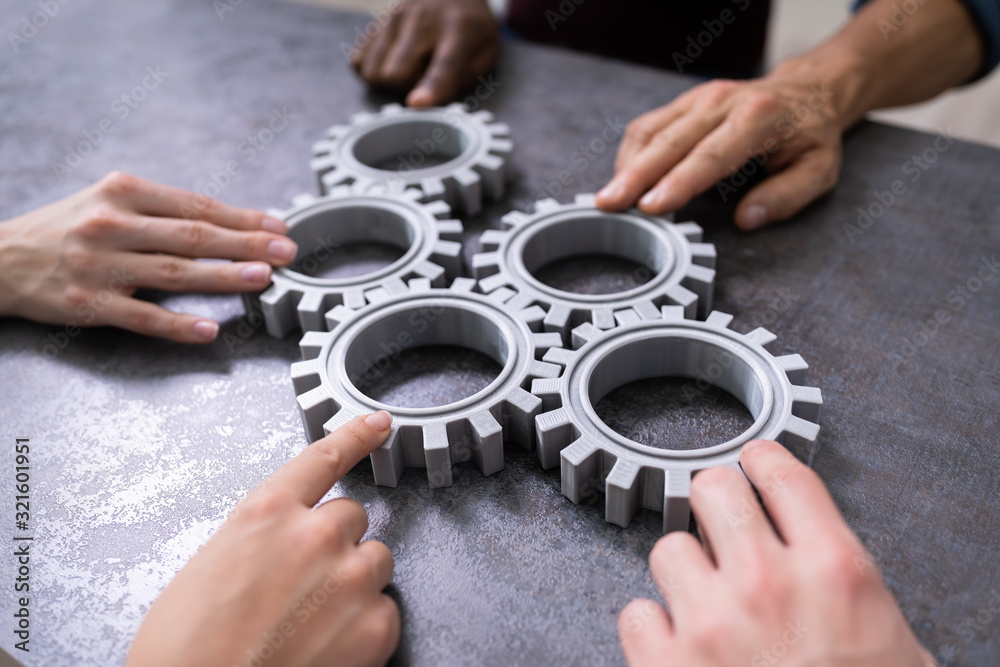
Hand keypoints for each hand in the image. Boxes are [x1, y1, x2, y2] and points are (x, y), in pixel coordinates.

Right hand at [0, 171, 297, 342]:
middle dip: (246, 243)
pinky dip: (177, 325)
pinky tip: (208, 329)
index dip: (241, 217)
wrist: (1, 259)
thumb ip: (163, 211)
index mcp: (124, 192)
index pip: (196, 206)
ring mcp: (100, 266)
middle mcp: (113, 224)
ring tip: (261, 279)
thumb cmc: (67, 229)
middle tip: (285, 251)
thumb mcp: (110, 202)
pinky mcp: (89, 304)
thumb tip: (228, 224)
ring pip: (173, 273)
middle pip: (192, 236)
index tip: (277, 226)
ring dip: (223, 276)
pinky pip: (142, 317)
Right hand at [126, 411, 399, 666]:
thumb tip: (282, 548)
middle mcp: (315, 535)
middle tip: (304, 586)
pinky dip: (366, 627)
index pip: (324, 457)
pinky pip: (386, 610)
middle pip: (352, 518)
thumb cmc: (185, 651)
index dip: (355, 436)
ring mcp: (350, 577)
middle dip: (335, 544)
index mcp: (266, 514)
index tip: (378, 424)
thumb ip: (259, 539)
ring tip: (313, 621)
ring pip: (374, 560)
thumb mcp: (210, 567)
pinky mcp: (375, 624)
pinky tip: (328, 648)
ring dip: (354, 581)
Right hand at [350, 0, 499, 106]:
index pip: (443, 64)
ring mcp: (394, 17)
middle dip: (407, 89)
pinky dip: (374, 71)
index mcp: (460, 29)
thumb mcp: (486, 54)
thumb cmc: (471, 30)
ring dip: (390, 82)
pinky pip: (359, 63)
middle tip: (424, 78)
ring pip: (373, 72)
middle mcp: (422, 18)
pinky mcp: (375, 23)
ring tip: (411, 68)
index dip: (430, 88)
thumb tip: (427, 104)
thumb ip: (461, 81)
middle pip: (396, 75)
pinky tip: (393, 61)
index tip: (416, 103)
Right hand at [596, 71, 843, 230]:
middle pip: (669, 141)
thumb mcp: (819, 170)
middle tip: (608, 205)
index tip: (651, 207)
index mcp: (758, 118)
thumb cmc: (810, 135)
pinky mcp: (683, 103)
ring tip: (609, 200)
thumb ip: (785, 197)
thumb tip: (747, 221)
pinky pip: (647, 127)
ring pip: (650, 131)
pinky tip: (624, 181)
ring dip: (626, 166)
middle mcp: (722, 101)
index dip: (678, 182)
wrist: (807, 92)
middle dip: (635, 175)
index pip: (710, 155)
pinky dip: (631, 155)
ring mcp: (698, 98)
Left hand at [619, 440, 933, 665]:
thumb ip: (847, 586)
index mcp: (834, 570)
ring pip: (667, 547)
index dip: (760, 461)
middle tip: (721, 532)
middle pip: (712, 488)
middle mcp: (768, 582)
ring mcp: (712, 621)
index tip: (752, 465)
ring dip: (683, 572)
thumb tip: (816, 560)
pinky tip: (677, 648)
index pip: (781, 473)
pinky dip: (652, 628)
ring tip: (705, 605)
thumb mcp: (891, 643)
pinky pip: (635, 612)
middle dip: (715, 506)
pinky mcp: (667, 664)